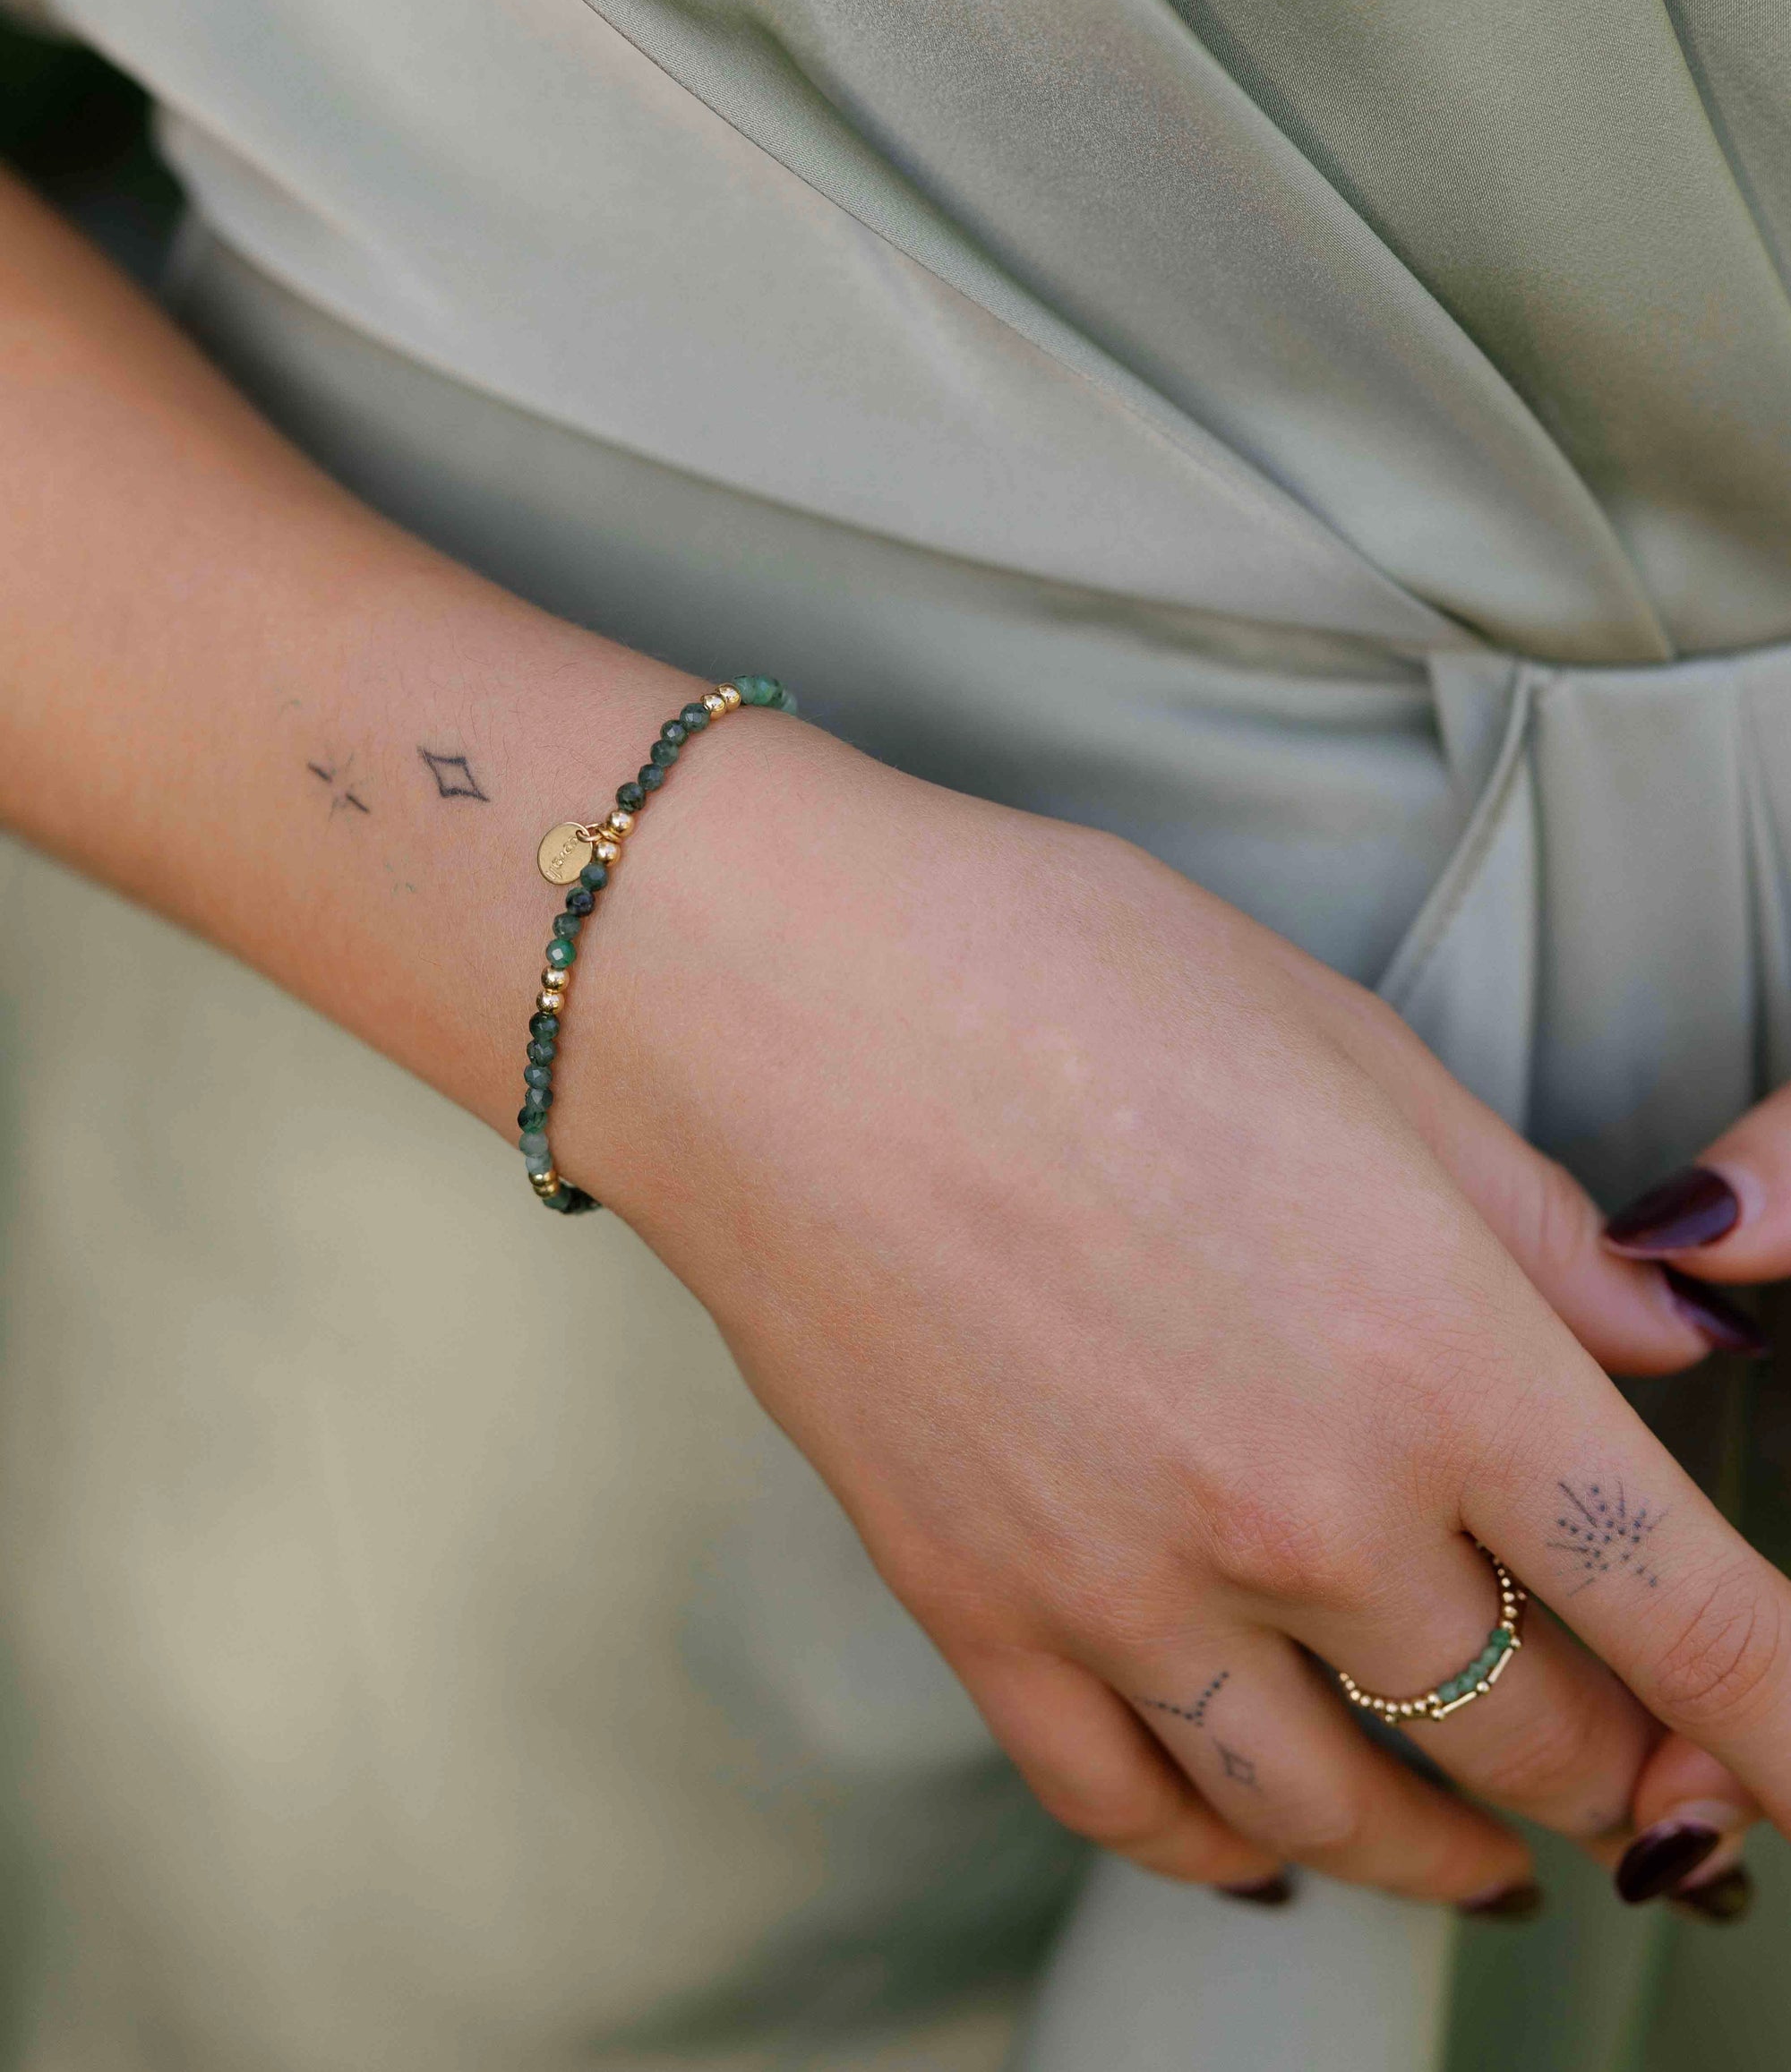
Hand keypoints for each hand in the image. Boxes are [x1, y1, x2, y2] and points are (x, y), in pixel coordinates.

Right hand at [550, 716, 1786, 1909]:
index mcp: (1435, 1354)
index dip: (1790, 1720)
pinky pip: (1133, 1810)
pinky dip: (1230, 1856)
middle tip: (1655, 1766)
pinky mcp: (978, 1610)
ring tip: (1492, 1852)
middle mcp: (1300, 1511)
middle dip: (1630, 1770)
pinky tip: (1270, 1842)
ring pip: (1341, 1812)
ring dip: (1452, 1851)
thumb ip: (1524, 1227)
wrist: (776, 1000)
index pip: (1687, 1609)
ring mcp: (1125, 1586)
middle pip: (1533, 1736)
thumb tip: (1658, 1342)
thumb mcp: (1346, 1048)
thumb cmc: (1062, 971)